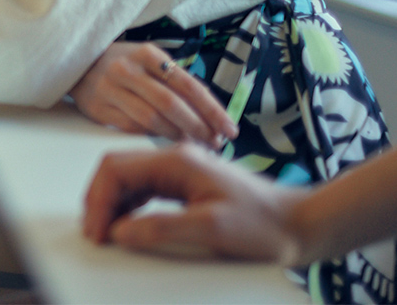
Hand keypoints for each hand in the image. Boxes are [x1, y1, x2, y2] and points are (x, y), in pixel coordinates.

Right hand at [69, 42, 237, 147]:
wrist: (76, 62)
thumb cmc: (124, 64)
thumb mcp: (149, 60)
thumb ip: (176, 81)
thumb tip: (211, 114)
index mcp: (147, 54)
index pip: (189, 85)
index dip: (212, 111)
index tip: (230, 129)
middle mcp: (127, 69)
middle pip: (171, 104)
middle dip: (198, 128)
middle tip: (215, 143)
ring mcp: (109, 89)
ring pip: (152, 120)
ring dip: (177, 136)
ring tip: (194, 144)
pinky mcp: (97, 108)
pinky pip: (132, 127)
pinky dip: (153, 137)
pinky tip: (166, 141)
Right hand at [82, 144, 303, 262]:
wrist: (300, 225)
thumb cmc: (265, 224)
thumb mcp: (213, 229)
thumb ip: (162, 227)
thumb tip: (120, 231)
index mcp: (176, 161)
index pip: (116, 169)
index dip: (98, 201)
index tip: (97, 232)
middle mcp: (174, 160)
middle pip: (117, 172)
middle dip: (99, 202)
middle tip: (96, 235)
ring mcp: (180, 173)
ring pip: (128, 182)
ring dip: (112, 206)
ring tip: (108, 235)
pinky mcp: (187, 188)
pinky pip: (145, 193)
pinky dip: (129, 209)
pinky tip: (129, 227)